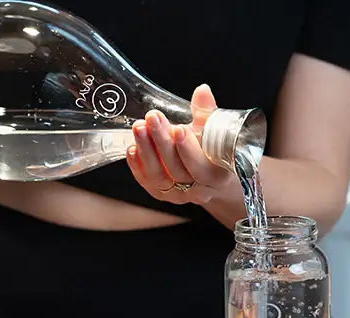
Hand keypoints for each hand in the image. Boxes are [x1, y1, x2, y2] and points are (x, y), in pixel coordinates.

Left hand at [127, 84, 237, 204]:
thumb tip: (202, 90)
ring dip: (146, 151)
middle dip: (162, 142)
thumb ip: (207, 113)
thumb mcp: (217, 133)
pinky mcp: (160, 193)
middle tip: (152, 118)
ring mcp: (177, 195)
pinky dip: (137, 165)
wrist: (212, 177)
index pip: (201, 167)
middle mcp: (197, 191)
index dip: (188, 149)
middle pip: (176, 170)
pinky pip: (146, 181)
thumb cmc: (216, 153)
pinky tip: (132, 147)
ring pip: (158, 176)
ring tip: (139, 128)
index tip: (178, 128)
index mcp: (217, 177)